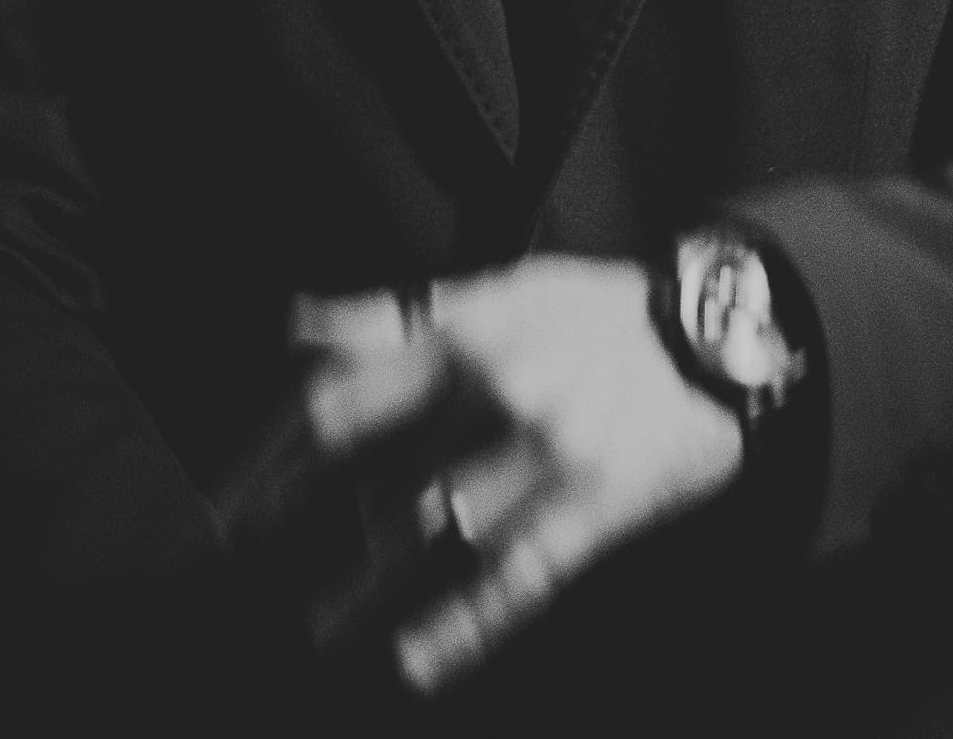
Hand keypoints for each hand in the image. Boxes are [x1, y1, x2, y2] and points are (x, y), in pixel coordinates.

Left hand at [293, 255, 744, 693]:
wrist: (719, 335)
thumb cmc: (597, 312)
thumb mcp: (500, 289)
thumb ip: (395, 316)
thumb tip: (298, 325)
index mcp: (467, 338)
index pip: (343, 405)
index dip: (277, 460)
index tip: (232, 505)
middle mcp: (499, 398)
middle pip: (379, 483)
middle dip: (315, 529)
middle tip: (254, 567)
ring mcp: (545, 462)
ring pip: (435, 537)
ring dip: (368, 588)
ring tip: (320, 625)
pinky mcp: (591, 512)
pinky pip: (516, 580)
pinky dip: (462, 627)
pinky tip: (414, 663)